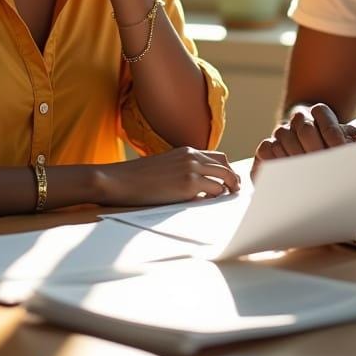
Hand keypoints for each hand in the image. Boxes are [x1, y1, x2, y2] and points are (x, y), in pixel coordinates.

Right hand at [94, 147, 240, 205]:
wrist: (120, 180)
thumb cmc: (137, 178)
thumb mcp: (164, 166)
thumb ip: (182, 169)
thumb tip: (196, 185)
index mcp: (187, 151)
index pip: (217, 157)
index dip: (226, 170)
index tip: (228, 181)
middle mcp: (192, 156)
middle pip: (225, 165)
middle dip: (234, 178)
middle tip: (235, 191)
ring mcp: (192, 169)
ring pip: (225, 177)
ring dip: (230, 189)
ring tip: (229, 199)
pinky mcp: (189, 185)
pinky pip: (214, 191)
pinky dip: (218, 198)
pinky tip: (214, 204)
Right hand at [252, 103, 355, 175]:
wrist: (308, 158)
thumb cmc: (334, 152)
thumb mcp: (352, 143)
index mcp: (320, 113)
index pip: (324, 116)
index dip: (333, 135)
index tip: (341, 151)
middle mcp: (299, 119)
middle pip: (303, 127)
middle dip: (315, 150)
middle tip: (325, 168)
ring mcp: (280, 132)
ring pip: (283, 137)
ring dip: (296, 158)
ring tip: (308, 177)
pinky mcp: (266, 147)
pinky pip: (267, 150)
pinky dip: (276, 163)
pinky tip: (288, 177)